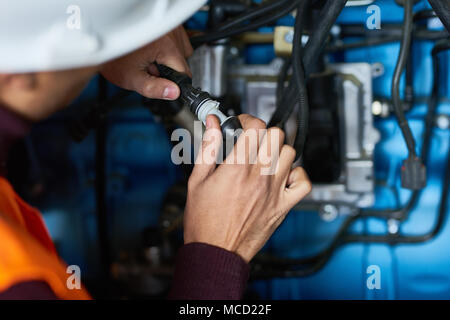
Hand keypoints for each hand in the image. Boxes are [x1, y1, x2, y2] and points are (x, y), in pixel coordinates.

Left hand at [100, 26, 192, 99]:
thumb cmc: (113, 58)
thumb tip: (174, 93)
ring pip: (182, 50)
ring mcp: (169, 27)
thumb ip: (154, 88)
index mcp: (165, 46)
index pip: (184, 73)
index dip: (173, 82)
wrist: (103, 42)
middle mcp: (170, 33)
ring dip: (171, 58)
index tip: (160, 82)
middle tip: (149, 69)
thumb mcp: (132, 79)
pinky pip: (177, 40)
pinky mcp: (166, 24)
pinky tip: (153, 50)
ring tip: (150, 59)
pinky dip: (168, 47)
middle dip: (170, 70)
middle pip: (183, 61)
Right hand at [184, 114, 311, 262]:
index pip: (255, 127)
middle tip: (252, 141)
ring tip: (265, 158)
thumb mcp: (198, 180)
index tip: (242, 124)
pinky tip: (283, 175)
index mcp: (237, 168)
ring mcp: (274, 191)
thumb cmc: (204, 221)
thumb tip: (212, 125)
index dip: (248, 119)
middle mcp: (259, 176)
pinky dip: (297, 175)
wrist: (215, 252)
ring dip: (278, 151)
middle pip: (276, 135)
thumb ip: (208, 148)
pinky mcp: (282, 206)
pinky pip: (303, 183)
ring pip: (290, 154)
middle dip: (263, 133)